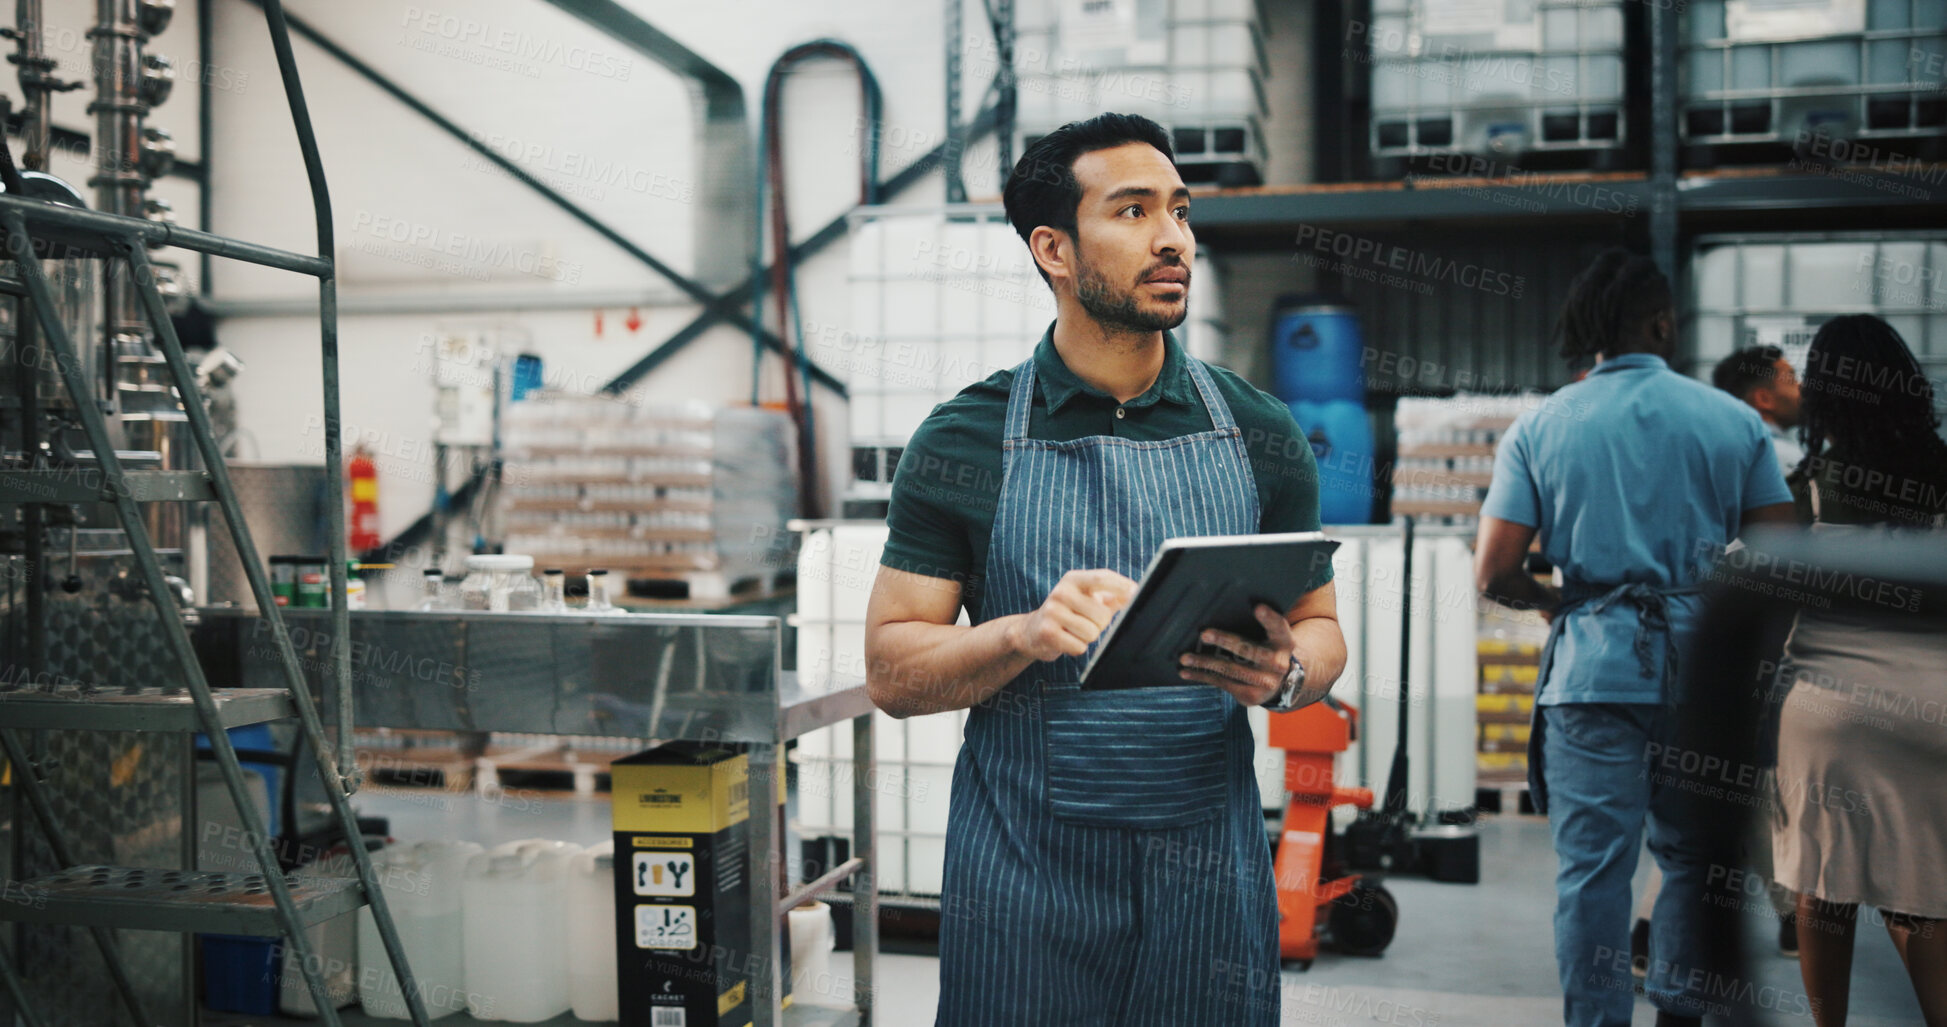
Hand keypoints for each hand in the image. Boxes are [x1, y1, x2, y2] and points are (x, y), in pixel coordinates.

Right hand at [1008, 569, 1137, 661]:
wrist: (1031, 631)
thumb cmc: (1067, 613)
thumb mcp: (1087, 598)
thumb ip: (1112, 595)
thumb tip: (1135, 593)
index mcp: (1073, 579)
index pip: (1101, 578)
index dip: (1121, 586)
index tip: (1136, 593)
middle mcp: (1061, 592)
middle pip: (1102, 615)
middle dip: (1100, 625)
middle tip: (1085, 622)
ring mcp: (1052, 612)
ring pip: (1092, 633)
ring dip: (1087, 637)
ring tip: (1074, 631)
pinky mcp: (1047, 632)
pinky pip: (1079, 647)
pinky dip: (1077, 648)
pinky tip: (1066, 640)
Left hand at [1178, 603, 1294, 705]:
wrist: (1281, 685)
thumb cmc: (1266, 651)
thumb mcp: (1270, 638)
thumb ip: (1256, 626)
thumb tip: (1218, 610)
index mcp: (1283, 642)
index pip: (1278, 626)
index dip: (1269, 617)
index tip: (1258, 608)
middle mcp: (1278, 663)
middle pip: (1248, 649)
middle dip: (1224, 640)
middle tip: (1204, 634)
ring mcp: (1265, 682)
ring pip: (1230, 669)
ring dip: (1204, 662)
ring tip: (1185, 657)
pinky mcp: (1251, 696)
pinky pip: (1222, 683)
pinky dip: (1202, 676)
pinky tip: (1187, 672)